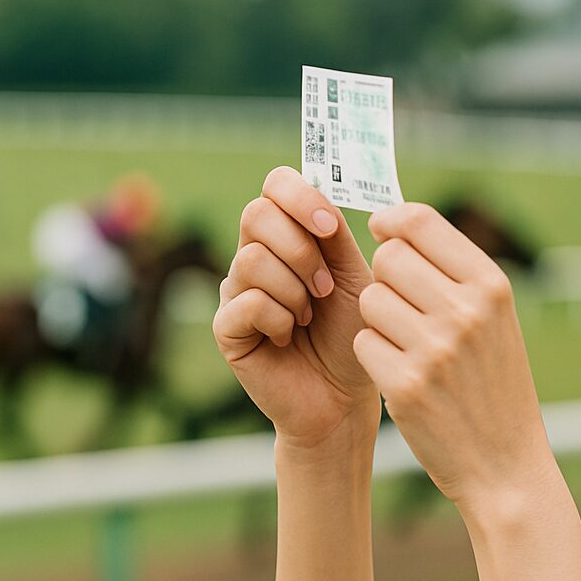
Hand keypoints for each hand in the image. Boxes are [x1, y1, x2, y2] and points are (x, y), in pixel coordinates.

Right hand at [213, 166, 378, 445]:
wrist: (343, 396)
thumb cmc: (351, 334)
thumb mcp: (353, 278)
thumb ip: (335, 238)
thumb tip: (320, 198)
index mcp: (289, 235)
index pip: (276, 185)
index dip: (300, 198)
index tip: (329, 229)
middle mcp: (256, 255)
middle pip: (256, 213)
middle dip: (300, 250)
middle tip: (324, 288)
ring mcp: (236, 290)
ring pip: (253, 259)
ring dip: (295, 291)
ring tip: (308, 318)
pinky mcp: (226, 327)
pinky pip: (247, 302)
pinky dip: (279, 319)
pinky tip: (290, 337)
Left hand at [354, 201, 555, 517]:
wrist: (505, 465)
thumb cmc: (494, 384)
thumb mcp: (495, 319)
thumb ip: (453, 271)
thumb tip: (393, 225)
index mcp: (492, 286)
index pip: (421, 222)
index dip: (391, 222)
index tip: (382, 231)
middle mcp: (465, 311)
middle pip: (389, 258)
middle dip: (386, 277)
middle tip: (403, 306)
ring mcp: (434, 349)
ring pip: (370, 300)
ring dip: (378, 319)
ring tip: (407, 345)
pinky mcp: (404, 386)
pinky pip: (362, 343)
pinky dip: (373, 356)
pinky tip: (400, 374)